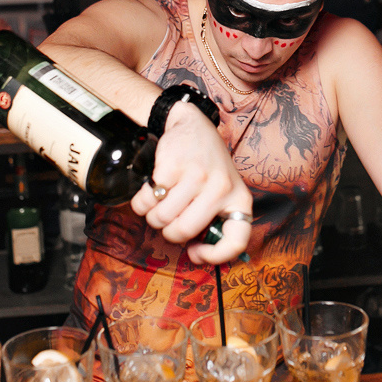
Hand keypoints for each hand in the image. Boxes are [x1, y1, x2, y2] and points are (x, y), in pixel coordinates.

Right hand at [129, 100, 251, 264]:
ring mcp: (196, 176)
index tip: (195, 252)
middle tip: (168, 220)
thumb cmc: (207, 166)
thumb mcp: (223, 191)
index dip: (214, 256)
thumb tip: (195, 254)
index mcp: (239, 199)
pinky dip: (142, 201)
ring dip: (152, 216)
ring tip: (160, 202)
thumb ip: (213, 220)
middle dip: (168, 232)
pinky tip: (151, 189)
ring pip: (161, 219)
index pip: (236, 241)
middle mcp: (221, 188)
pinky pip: (146, 201)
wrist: (192, 126)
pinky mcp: (171, 166)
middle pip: (184, 232)